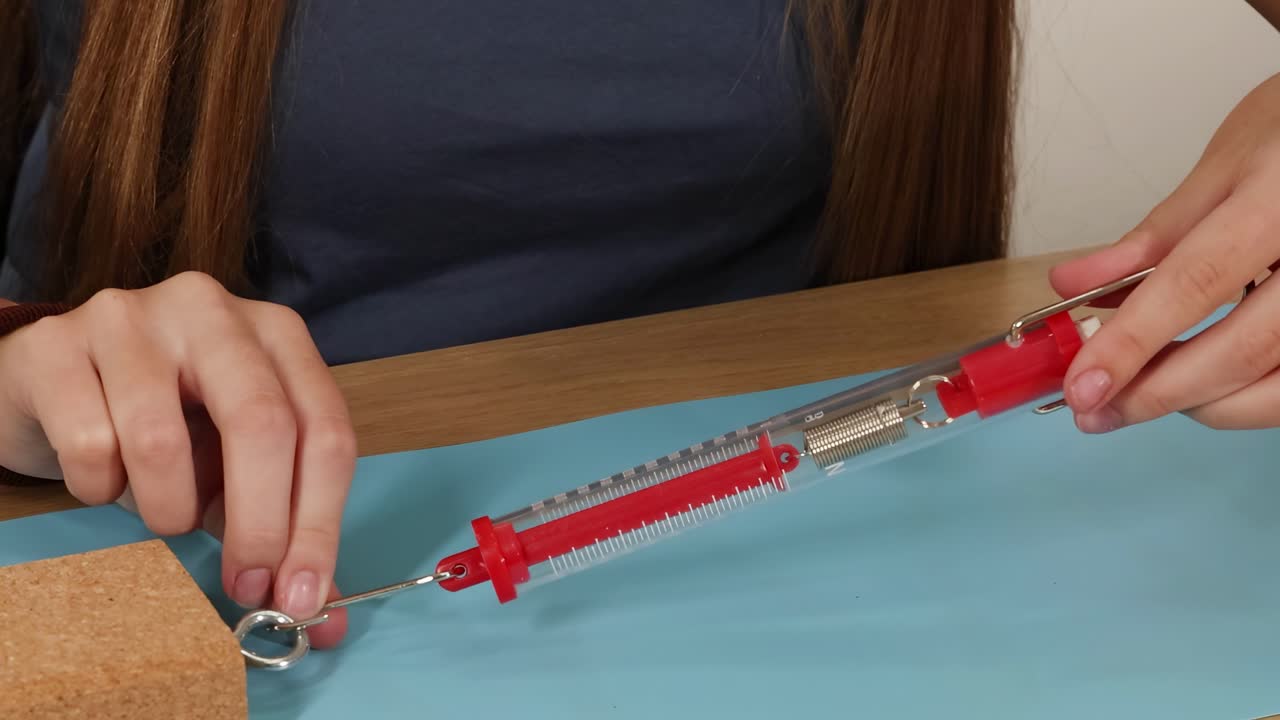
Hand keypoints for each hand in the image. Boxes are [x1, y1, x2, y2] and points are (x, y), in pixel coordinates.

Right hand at [0, 272, 354, 646]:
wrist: (49, 383)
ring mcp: (130, 317)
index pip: (324, 428)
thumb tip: (320, 613)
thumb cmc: (161, 423)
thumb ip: (282, 526)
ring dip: (168, 508)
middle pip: (262, 424)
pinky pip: (89, 444)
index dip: (320, 521)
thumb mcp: (232, 468)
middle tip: (244, 585)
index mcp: (276, 334)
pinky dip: (100, 488)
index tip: (299, 592)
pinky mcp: (55, 343)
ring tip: (163, 512)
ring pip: (162, 441)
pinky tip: (102, 477)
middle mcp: (212, 311)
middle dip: (260, 525)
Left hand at [1050, 72, 1279, 432]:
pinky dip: (1241, 399)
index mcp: (1279, 202)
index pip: (1196, 282)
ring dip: (1198, 405)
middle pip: (1242, 351)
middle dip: (1156, 393)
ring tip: (1138, 398)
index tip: (1081, 386)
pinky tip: (1199, 388)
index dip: (1132, 342)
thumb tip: (1072, 287)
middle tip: (1094, 410)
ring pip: (1274, 389)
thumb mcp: (1230, 164)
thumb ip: (1155, 235)